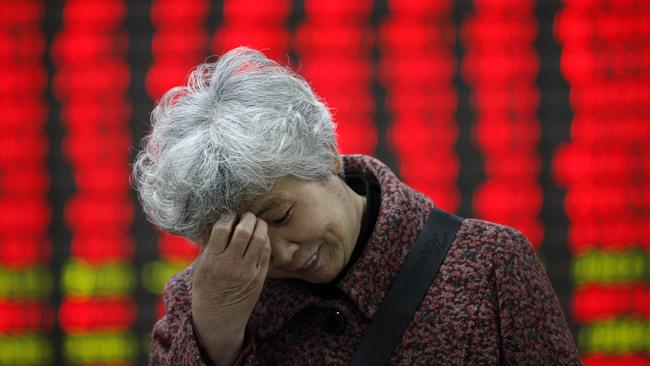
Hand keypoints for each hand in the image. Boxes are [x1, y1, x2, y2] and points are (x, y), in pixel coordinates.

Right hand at [191, 212, 270, 364]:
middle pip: (244, 231)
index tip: (228, 214)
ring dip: (259, 225)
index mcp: (212, 261)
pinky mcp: (260, 277)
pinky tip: (260, 236)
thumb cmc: (206, 289)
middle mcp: (230, 265)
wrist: (219, 318)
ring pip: (259, 239)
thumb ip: (209, 246)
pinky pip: (266, 252)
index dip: (227, 216)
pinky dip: (265, 240)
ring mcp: (247, 272)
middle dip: (247, 217)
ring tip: (255, 222)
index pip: (222, 229)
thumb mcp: (200, 267)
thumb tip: (218, 221)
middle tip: (246, 215)